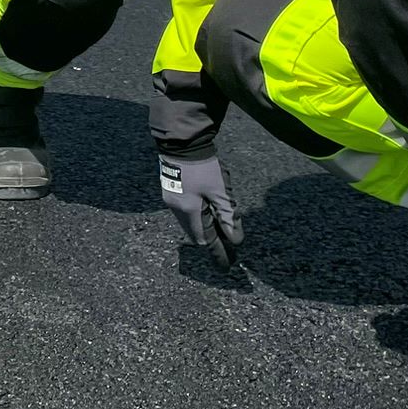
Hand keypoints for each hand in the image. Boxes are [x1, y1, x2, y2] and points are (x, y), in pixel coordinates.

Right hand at [159, 153, 243, 268]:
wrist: (181, 142)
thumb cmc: (203, 166)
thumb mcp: (221, 191)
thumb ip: (229, 216)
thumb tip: (235, 239)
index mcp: (190, 213)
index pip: (206, 242)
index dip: (218, 254)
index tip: (227, 266)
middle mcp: (178, 210)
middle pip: (197, 235)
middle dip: (213, 243)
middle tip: (229, 249)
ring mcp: (172, 200)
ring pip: (191, 224)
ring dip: (206, 229)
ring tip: (222, 231)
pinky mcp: (172, 191)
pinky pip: (187, 212)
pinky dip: (199, 217)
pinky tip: (208, 213)